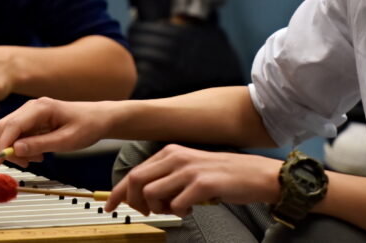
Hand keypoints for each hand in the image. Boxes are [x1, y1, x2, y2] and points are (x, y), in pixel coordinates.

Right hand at [0, 97, 112, 165]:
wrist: (99, 119)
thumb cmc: (88, 126)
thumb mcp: (66, 140)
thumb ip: (40, 144)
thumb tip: (15, 150)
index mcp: (40, 108)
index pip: (11, 125)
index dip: (3, 144)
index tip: (0, 162)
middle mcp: (31, 107)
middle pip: (3, 127)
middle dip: (9, 149)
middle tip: (27, 163)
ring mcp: (30, 113)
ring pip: (8, 133)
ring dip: (17, 150)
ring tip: (38, 157)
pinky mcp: (32, 120)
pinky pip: (18, 135)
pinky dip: (22, 147)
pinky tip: (39, 153)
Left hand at [107, 144, 281, 216]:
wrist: (256, 175)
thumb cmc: (224, 175)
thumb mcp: (189, 169)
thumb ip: (167, 178)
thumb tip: (143, 196)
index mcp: (171, 153)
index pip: (135, 172)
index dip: (118, 191)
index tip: (110, 206)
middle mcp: (177, 157)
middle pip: (136, 181)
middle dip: (135, 202)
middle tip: (150, 213)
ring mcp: (189, 169)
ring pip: (152, 194)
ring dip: (159, 209)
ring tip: (176, 209)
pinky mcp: (202, 183)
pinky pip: (176, 205)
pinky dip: (180, 213)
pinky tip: (192, 209)